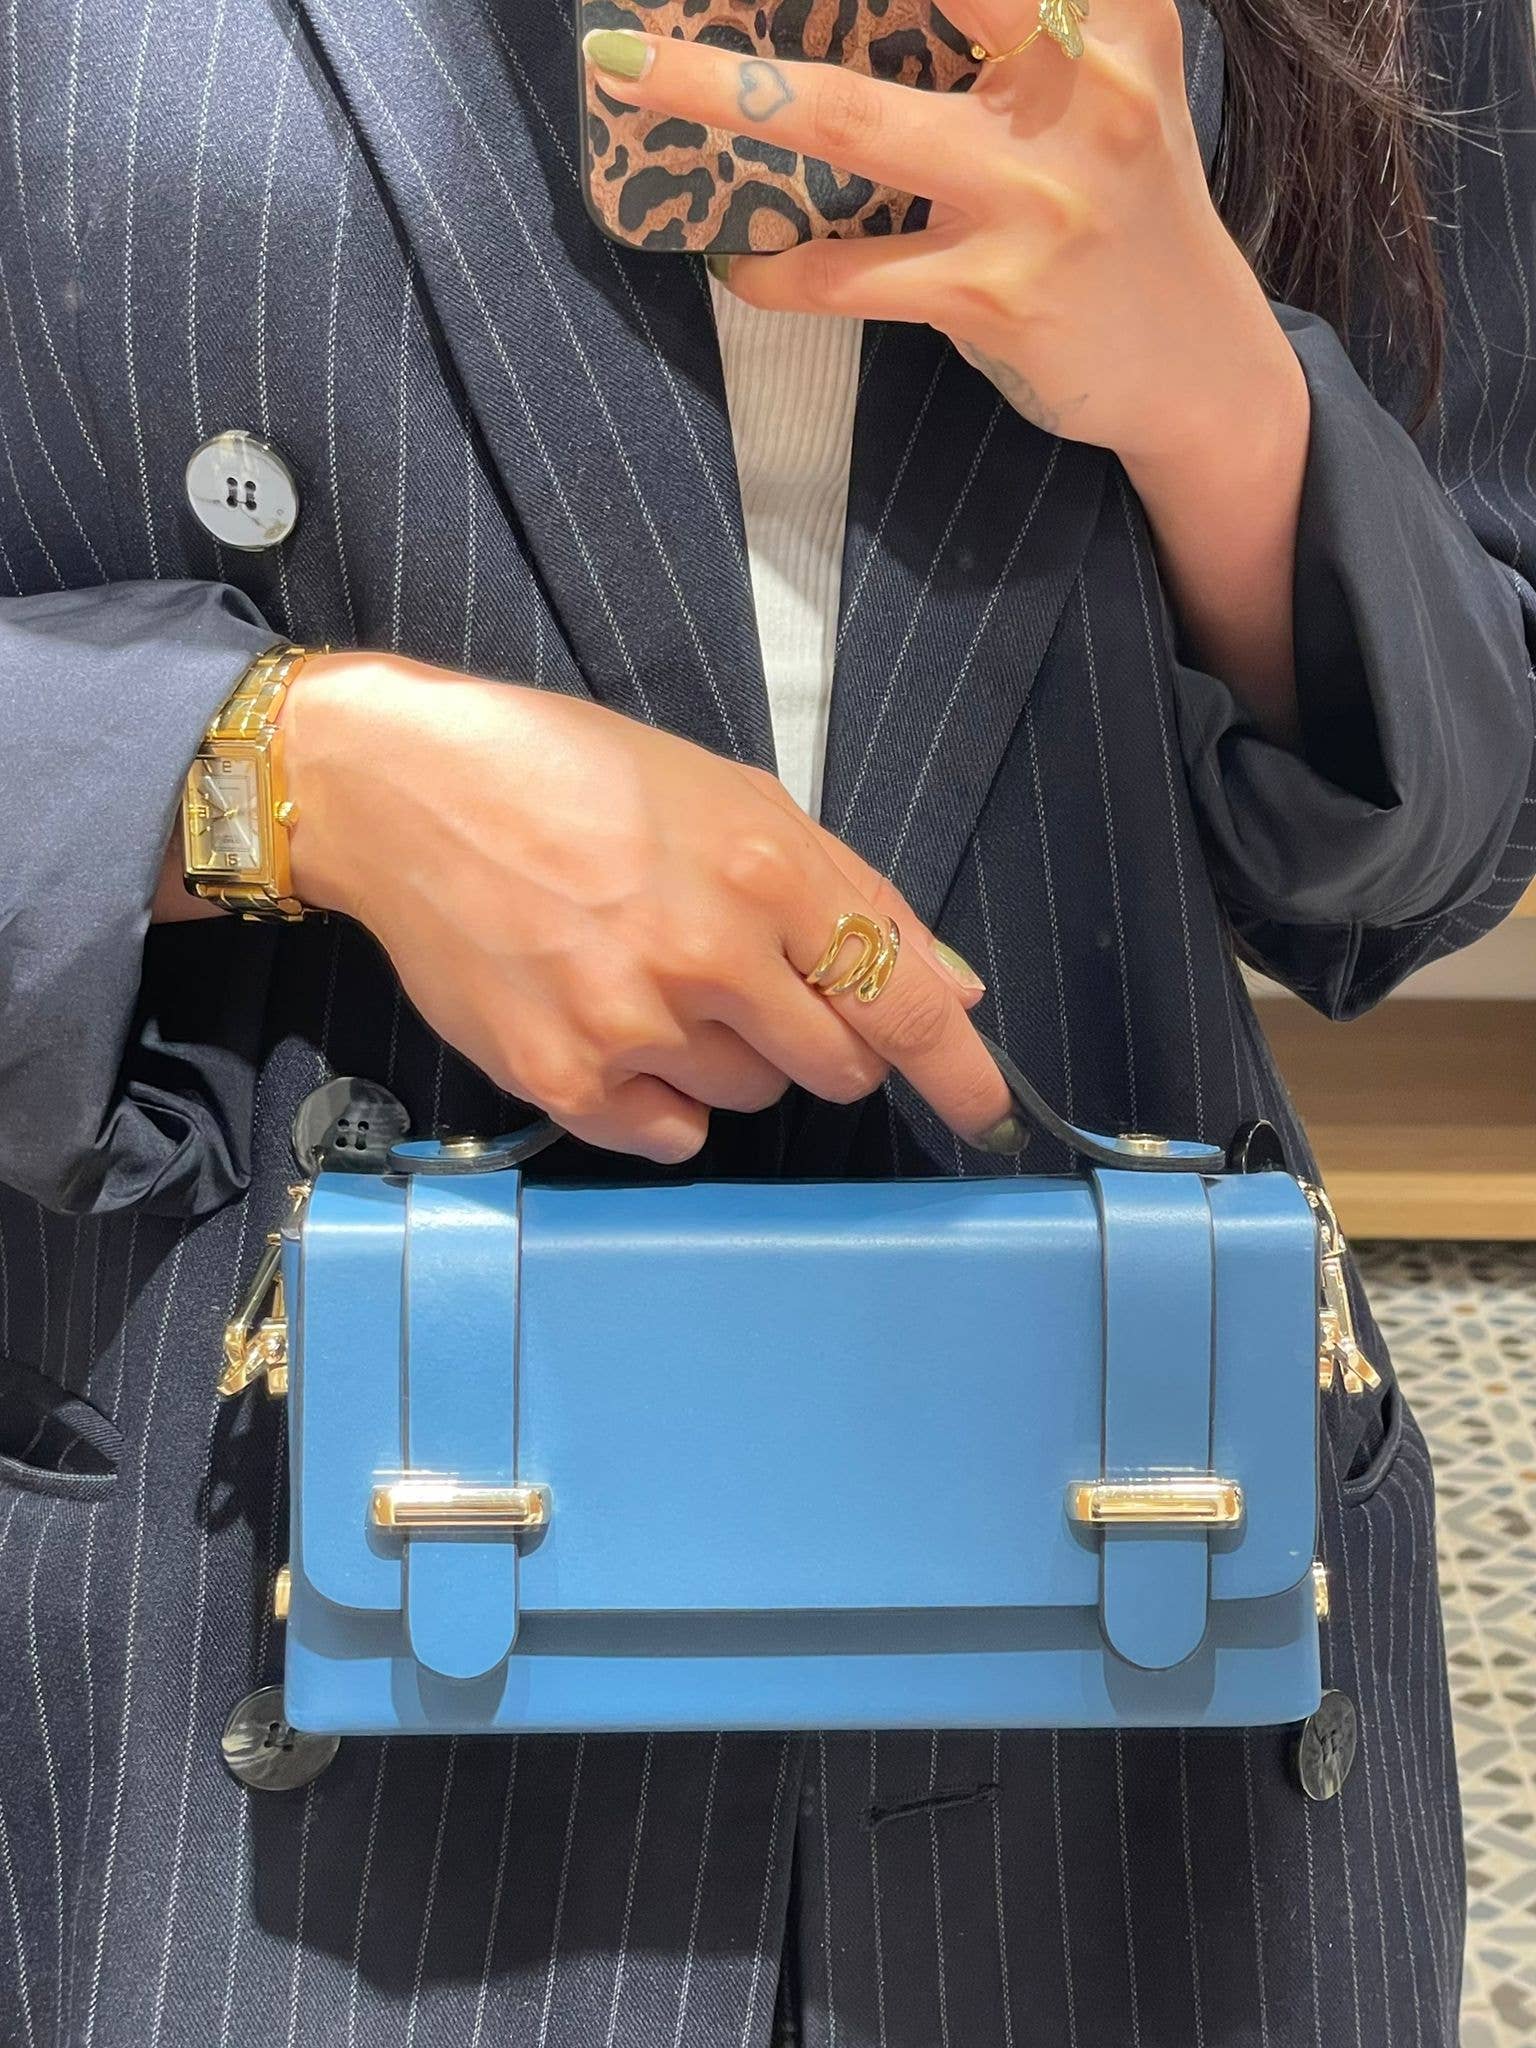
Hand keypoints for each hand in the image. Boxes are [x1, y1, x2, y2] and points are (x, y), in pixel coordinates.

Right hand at [282, 653, 1016, 1163]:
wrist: (410, 793)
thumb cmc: (578, 777)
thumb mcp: (734, 798)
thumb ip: (850, 895)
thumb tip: (949, 989)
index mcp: (763, 870)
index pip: (900, 1001)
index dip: (959, 1069)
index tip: (989, 1113)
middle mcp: (707, 957)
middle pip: (837, 1069)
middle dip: (822, 1036)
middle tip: (754, 980)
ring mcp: (631, 1027)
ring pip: (751, 1098)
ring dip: (732, 1056)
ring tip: (655, 976)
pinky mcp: (562, 1080)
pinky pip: (670, 1135)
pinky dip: (663, 1100)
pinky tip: (615, 1024)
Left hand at [581, 5, 1311, 743]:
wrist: (1200, 366)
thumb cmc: (1128, 208)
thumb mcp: (1106, 87)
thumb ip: (1021, 28)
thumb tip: (857, 13)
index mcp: (1108, 10)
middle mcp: (1077, 84)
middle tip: (647, 6)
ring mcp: (1031, 194)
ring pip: (845, 122)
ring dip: (720, 91)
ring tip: (624, 70)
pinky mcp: (993, 295)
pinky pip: (846, 276)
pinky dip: (773, 270)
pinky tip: (737, 258)